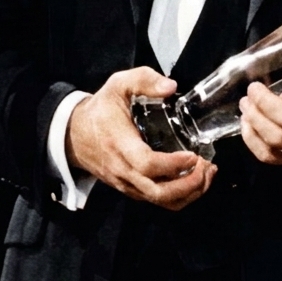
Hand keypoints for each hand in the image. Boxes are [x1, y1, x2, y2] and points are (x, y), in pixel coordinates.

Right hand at [66, 66, 216, 209]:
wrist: (73, 134)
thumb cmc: (101, 108)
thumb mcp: (119, 84)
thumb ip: (144, 79)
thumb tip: (171, 87)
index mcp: (120, 144)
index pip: (146, 164)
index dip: (172, 165)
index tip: (193, 155)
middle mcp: (123, 170)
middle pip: (156, 192)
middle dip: (188, 185)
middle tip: (208, 167)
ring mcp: (126, 183)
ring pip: (158, 201)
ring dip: (187, 194)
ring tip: (207, 175)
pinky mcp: (129, 189)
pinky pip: (154, 200)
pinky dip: (178, 196)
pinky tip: (194, 180)